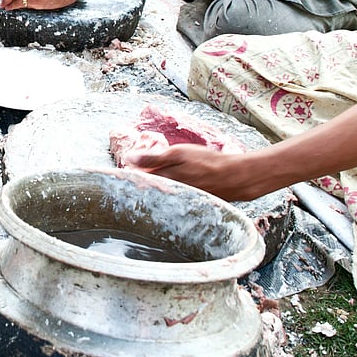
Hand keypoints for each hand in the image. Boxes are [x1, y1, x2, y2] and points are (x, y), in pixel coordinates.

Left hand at [125, 144, 256, 201]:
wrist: (234, 178)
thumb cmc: (207, 162)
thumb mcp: (178, 153)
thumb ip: (153, 157)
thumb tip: (129, 159)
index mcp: (163, 180)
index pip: (139, 180)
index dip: (131, 176)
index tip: (122, 174)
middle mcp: (169, 194)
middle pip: (149, 191)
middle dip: (141, 186)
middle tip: (133, 181)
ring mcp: (180, 200)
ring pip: (161, 196)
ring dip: (155, 191)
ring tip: (149, 186)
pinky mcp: (190, 203)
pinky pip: (174, 200)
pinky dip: (169, 196)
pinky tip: (170, 191)